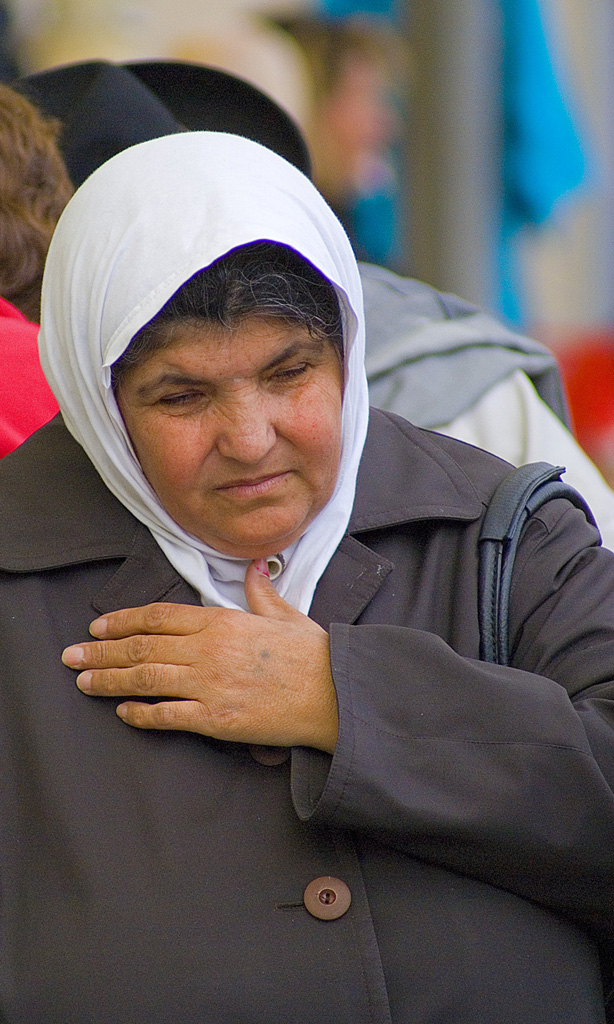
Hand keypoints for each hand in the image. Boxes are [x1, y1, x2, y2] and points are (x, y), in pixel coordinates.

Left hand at [62, 560, 337, 752]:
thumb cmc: (314, 654)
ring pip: (145, 680)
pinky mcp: (216, 719)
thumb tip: (255, 567)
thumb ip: (260, 592)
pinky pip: (167, 715)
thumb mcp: (285, 615)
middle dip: (101, 652)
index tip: (99, 627)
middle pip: (141, 648)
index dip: (123, 621)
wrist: (336, 693)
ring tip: (83, 681)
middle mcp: (208, 650)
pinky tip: (123, 713)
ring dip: (109, 680)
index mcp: (221, 621)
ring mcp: (209, 684)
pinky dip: (140, 714)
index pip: (158, 617)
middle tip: (71, 656)